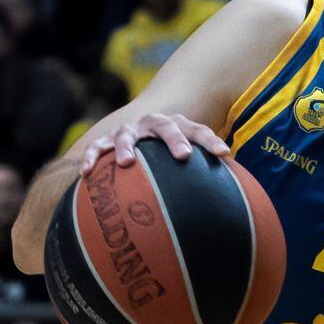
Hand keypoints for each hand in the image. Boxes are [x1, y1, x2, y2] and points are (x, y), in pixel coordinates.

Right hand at [81, 113, 229, 173]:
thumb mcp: (188, 159)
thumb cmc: (171, 153)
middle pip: (166, 127)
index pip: (199, 130)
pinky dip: (92, 157)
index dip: (211, 141)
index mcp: (179, 125)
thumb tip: (236, 199)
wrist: (140, 132)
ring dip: (127, 146)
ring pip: (127, 134)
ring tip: (127, 162)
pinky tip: (86, 172)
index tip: (224, 153)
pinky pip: (97, 147)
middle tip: (183, 155)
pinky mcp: (108, 139)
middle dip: (175, 139)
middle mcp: (155, 124)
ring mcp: (130, 130)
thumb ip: (206, 173)